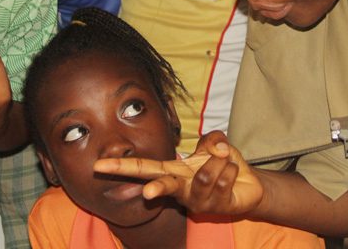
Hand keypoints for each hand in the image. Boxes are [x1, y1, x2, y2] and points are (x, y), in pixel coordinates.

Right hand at [94, 131, 263, 215]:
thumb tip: (216, 150)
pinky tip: (231, 172)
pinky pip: (223, 180)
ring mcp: (197, 200)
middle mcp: (180, 188)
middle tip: (149, 193)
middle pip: (163, 186)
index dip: (121, 167)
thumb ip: (212, 140)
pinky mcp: (216, 207)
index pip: (144, 168)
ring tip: (223, 162)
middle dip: (157, 189)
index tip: (99, 166)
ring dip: (217, 162)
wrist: (248, 183)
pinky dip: (231, 168)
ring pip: (203, 176)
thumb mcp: (215, 144)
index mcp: (173, 172)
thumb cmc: (222, 162)